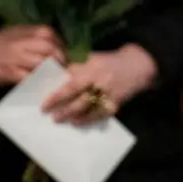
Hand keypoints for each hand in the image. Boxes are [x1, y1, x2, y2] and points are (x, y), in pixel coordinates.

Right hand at [0, 25, 64, 86]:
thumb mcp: (13, 34)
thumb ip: (31, 36)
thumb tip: (54, 44)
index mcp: (22, 32)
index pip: (49, 33)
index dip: (60, 44)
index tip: (64, 53)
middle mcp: (20, 43)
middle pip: (49, 47)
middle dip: (60, 58)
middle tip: (63, 67)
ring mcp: (15, 58)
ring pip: (42, 62)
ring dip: (52, 70)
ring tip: (56, 75)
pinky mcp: (10, 73)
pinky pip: (30, 77)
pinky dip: (39, 81)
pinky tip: (44, 83)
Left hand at [42, 44, 158, 124]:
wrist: (138, 66)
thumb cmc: (111, 61)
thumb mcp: (93, 59)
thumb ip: (77, 67)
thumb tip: (58, 76)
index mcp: (91, 68)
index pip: (70, 82)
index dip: (56, 94)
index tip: (44, 102)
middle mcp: (99, 80)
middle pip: (76, 96)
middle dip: (60, 106)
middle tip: (48, 113)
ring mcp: (108, 93)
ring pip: (86, 107)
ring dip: (70, 114)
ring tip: (58, 119)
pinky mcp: (115, 103)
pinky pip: (99, 114)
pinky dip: (87, 120)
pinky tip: (76, 122)